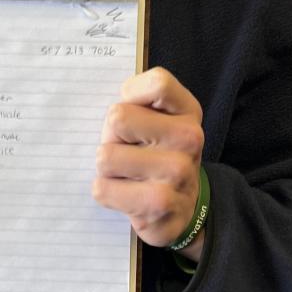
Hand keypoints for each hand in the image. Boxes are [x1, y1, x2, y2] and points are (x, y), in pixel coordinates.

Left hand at [93, 67, 205, 260]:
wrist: (183, 208)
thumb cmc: (157, 154)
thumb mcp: (158, 120)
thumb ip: (138, 100)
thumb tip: (112, 112)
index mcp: (188, 111)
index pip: (158, 83)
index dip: (131, 94)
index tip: (134, 111)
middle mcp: (189, 138)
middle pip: (118, 117)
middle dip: (111, 136)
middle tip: (128, 150)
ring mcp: (177, 172)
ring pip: (105, 156)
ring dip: (107, 169)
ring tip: (127, 174)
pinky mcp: (158, 204)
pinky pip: (102, 188)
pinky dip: (107, 193)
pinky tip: (128, 195)